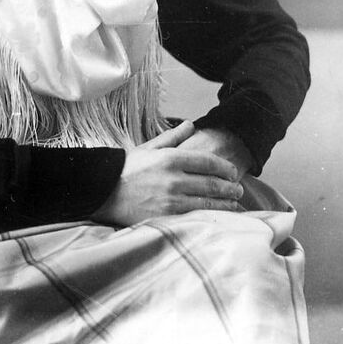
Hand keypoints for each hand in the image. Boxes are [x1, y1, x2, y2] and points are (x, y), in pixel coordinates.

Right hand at [92, 121, 243, 227]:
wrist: (103, 192)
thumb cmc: (127, 169)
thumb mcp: (148, 148)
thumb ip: (172, 137)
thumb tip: (190, 125)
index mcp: (170, 159)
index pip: (208, 162)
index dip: (225, 168)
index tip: (232, 172)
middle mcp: (174, 179)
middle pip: (212, 183)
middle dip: (230, 187)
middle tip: (239, 189)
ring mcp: (171, 200)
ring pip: (208, 203)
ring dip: (226, 204)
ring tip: (234, 204)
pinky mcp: (167, 218)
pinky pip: (196, 219)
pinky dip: (211, 218)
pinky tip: (219, 218)